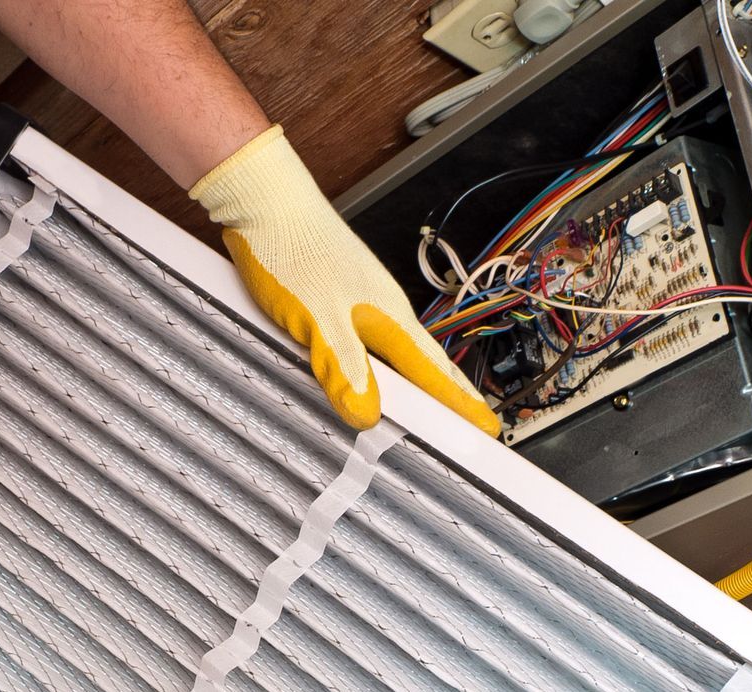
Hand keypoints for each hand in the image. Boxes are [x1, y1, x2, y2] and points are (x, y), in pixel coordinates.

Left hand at [191, 127, 499, 437]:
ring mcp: (361, 303)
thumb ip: (343, 366)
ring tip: (431, 411)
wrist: (264, 198)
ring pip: (398, 355)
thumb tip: (367, 413)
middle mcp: (382, 311)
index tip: (487, 432)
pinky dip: (379, 368)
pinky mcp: (337, 299)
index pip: (435, 372)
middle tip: (471, 426)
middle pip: (425, 364)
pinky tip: (369, 377)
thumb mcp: (316, 318)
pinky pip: (370, 344)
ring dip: (416, 384)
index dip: (461, 405)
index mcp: (388, 317)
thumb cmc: (290, 248)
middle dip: (449, 397)